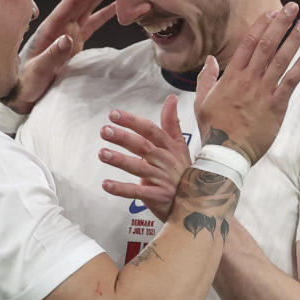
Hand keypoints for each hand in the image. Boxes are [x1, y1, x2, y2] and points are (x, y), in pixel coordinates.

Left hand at [2, 0, 115, 113]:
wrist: (22, 94)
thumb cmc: (26, 83)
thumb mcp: (38, 71)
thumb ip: (53, 55)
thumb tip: (69, 38)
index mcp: (50, 29)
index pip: (71, 4)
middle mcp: (59, 27)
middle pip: (81, 2)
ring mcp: (67, 34)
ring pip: (87, 10)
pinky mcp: (73, 44)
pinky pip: (91, 25)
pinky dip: (103, 15)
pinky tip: (115, 9)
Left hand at [98, 95, 191, 221]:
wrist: (197, 202)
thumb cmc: (182, 171)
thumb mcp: (180, 145)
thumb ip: (171, 122)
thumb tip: (171, 98)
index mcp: (169, 147)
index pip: (150, 130)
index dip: (133, 121)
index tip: (114, 114)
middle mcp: (166, 161)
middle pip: (143, 146)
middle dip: (123, 137)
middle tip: (104, 130)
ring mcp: (162, 179)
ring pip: (139, 168)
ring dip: (119, 160)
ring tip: (101, 153)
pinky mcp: (158, 197)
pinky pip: (137, 192)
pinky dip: (121, 189)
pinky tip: (106, 184)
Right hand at [196, 3, 299, 163]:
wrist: (226, 152)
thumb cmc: (214, 128)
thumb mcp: (202, 101)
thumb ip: (206, 78)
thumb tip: (211, 60)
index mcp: (231, 77)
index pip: (248, 44)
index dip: (261, 26)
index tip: (271, 11)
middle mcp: (248, 80)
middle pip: (267, 46)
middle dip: (281, 24)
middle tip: (293, 7)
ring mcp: (263, 92)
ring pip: (281, 60)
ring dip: (294, 40)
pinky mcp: (276, 106)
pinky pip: (291, 82)